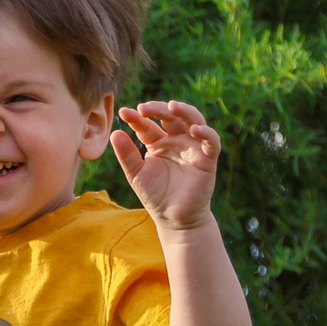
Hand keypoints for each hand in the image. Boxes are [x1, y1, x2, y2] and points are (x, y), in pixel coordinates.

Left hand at [111, 100, 221, 232]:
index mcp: (158, 142)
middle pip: (171, 116)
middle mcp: (177, 140)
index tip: (124, 112)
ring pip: (193, 121)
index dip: (137, 118)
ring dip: (185, 111)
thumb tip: (114, 133)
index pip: (148, 125)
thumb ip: (126, 155)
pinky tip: (195, 129)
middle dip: (158, 109)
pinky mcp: (207, 159)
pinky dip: (206, 133)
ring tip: (172, 106)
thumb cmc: (155, 196)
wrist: (173, 218)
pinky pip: (212, 141)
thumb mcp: (136, 174)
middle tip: (144, 108)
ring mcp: (193, 147)